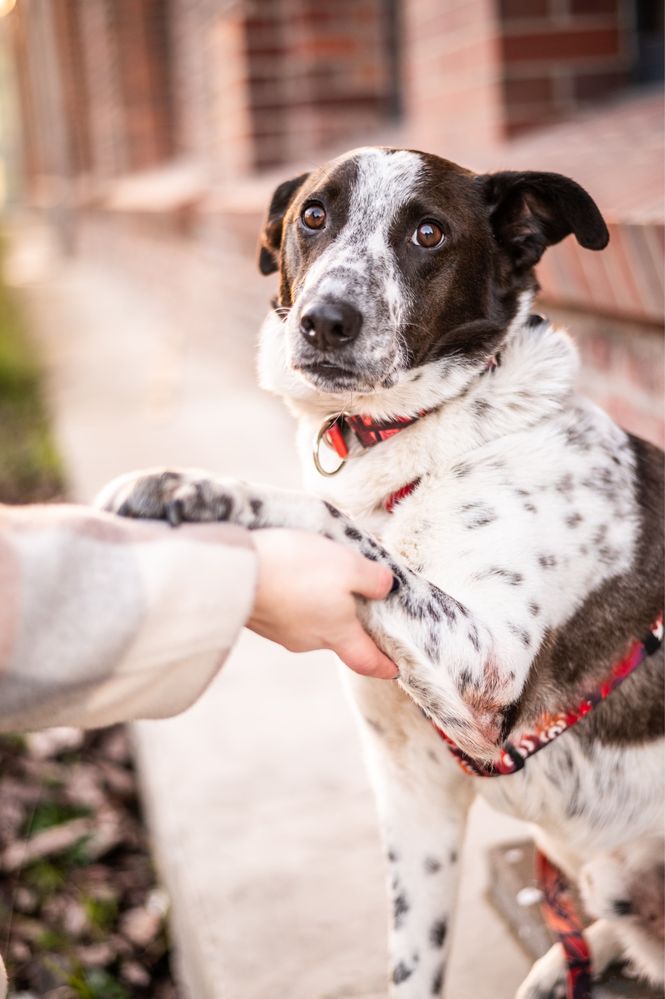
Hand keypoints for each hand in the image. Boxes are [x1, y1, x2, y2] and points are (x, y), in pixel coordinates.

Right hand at [247, 529, 397, 678]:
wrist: (235, 570)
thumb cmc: (296, 570)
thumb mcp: (348, 565)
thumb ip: (372, 579)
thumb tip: (384, 589)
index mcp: (338, 634)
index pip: (368, 661)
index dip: (385, 665)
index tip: (395, 667)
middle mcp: (310, 641)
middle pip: (339, 636)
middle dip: (349, 620)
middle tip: (356, 592)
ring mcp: (281, 632)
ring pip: (311, 621)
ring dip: (319, 602)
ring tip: (316, 571)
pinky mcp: (260, 618)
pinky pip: (287, 610)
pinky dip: (294, 595)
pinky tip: (290, 571)